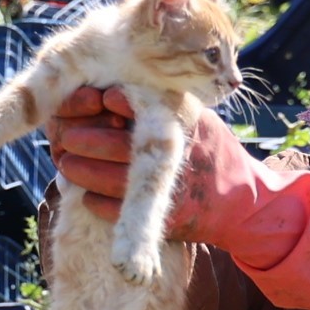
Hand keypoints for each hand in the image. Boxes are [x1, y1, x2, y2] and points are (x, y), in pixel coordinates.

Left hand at [44, 84, 309, 309]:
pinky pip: (117, 210)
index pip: (127, 101)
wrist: (247, 205)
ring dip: (79, 170)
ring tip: (66, 162)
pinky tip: (87, 194)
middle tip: (61, 136)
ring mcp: (172, 184)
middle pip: (110, 141)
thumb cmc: (212, 153)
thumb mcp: (196, 117)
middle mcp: (176, 148)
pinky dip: (96, 201)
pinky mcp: (167, 217)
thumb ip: (160, 103)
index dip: (95, 101)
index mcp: (180, 118)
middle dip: (78, 137)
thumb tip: (103, 92)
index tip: (81, 101)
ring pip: (106, 178)